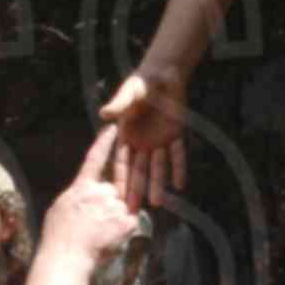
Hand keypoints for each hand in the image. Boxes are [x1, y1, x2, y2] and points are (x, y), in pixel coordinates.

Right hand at [42, 122, 137, 263]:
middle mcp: (101, 192)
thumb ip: (78, 195)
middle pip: (113, 190)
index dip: (104, 142)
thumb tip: (85, 195)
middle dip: (108, 203)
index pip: (95, 158)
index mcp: (83, 187)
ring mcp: (115, 206)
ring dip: (115, 217)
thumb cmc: (58, 236)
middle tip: (94, 223)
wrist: (67, 257)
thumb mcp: (62, 207)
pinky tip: (108, 238)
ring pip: (122, 207)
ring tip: (99, 234)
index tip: (113, 127)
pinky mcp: (127, 222)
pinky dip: (122, 229)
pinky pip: (130, 221)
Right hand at [99, 69, 187, 208]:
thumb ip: (119, 105)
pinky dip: (179, 167)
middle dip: (137, 189)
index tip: (118, 196)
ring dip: (158, 183)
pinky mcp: (176, 134)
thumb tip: (104, 113)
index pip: (122, 161)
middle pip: (139, 169)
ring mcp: (159, 140)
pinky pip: (178, 154)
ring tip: (158, 203)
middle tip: (134, 210)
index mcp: (127, 134)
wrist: (164, 74)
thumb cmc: (142, 82)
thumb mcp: (130, 93)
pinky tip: (180, 185)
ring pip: (158, 166)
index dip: (121, 178)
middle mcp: (142, 141)